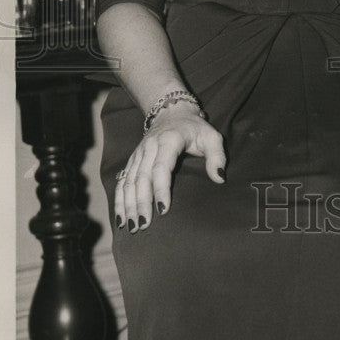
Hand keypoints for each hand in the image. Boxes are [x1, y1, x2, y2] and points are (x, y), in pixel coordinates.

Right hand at [114, 103, 225, 232]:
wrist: (172, 112)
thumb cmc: (195, 129)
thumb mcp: (212, 137)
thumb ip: (217, 156)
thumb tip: (219, 178)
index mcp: (169, 140)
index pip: (161, 167)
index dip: (161, 189)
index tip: (163, 209)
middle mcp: (149, 147)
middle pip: (142, 178)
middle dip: (141, 203)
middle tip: (144, 225)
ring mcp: (138, 154)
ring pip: (129, 181)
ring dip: (128, 205)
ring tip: (132, 226)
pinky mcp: (132, 160)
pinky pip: (122, 181)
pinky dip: (119, 200)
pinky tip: (120, 218)